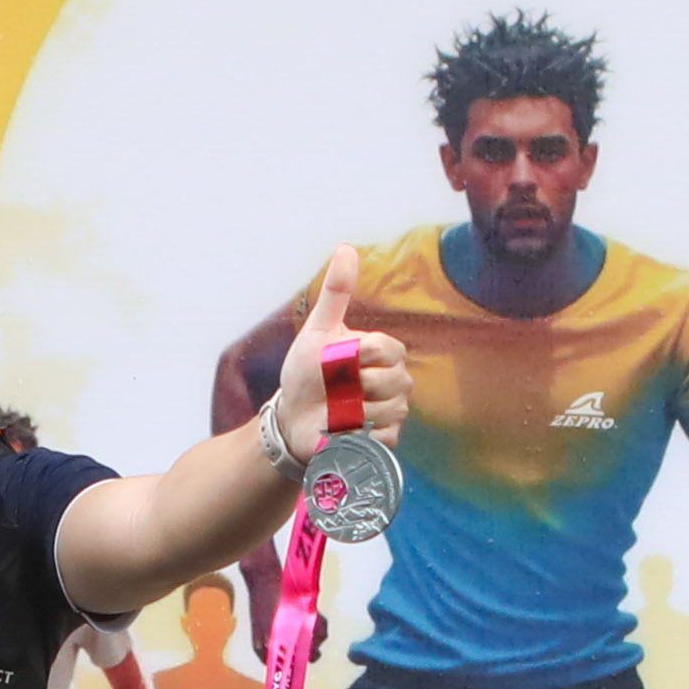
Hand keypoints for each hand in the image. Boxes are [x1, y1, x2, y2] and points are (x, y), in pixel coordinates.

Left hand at [276, 246, 409, 458]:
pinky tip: (342, 428)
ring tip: (335, 408)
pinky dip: (359, 434)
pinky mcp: (386, 441)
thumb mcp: (318, 330)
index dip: (363, 355)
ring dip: (353, 410)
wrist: (292, 416)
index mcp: (383, 353)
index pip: (389, 349)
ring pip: (389, 410)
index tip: (339, 358)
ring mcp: (394, 411)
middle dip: (356, 383)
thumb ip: (336, 292)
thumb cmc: (307, 371)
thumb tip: (347, 248)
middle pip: (394, 381)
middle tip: (333, 385)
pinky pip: (384, 438)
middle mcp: (395, 381)